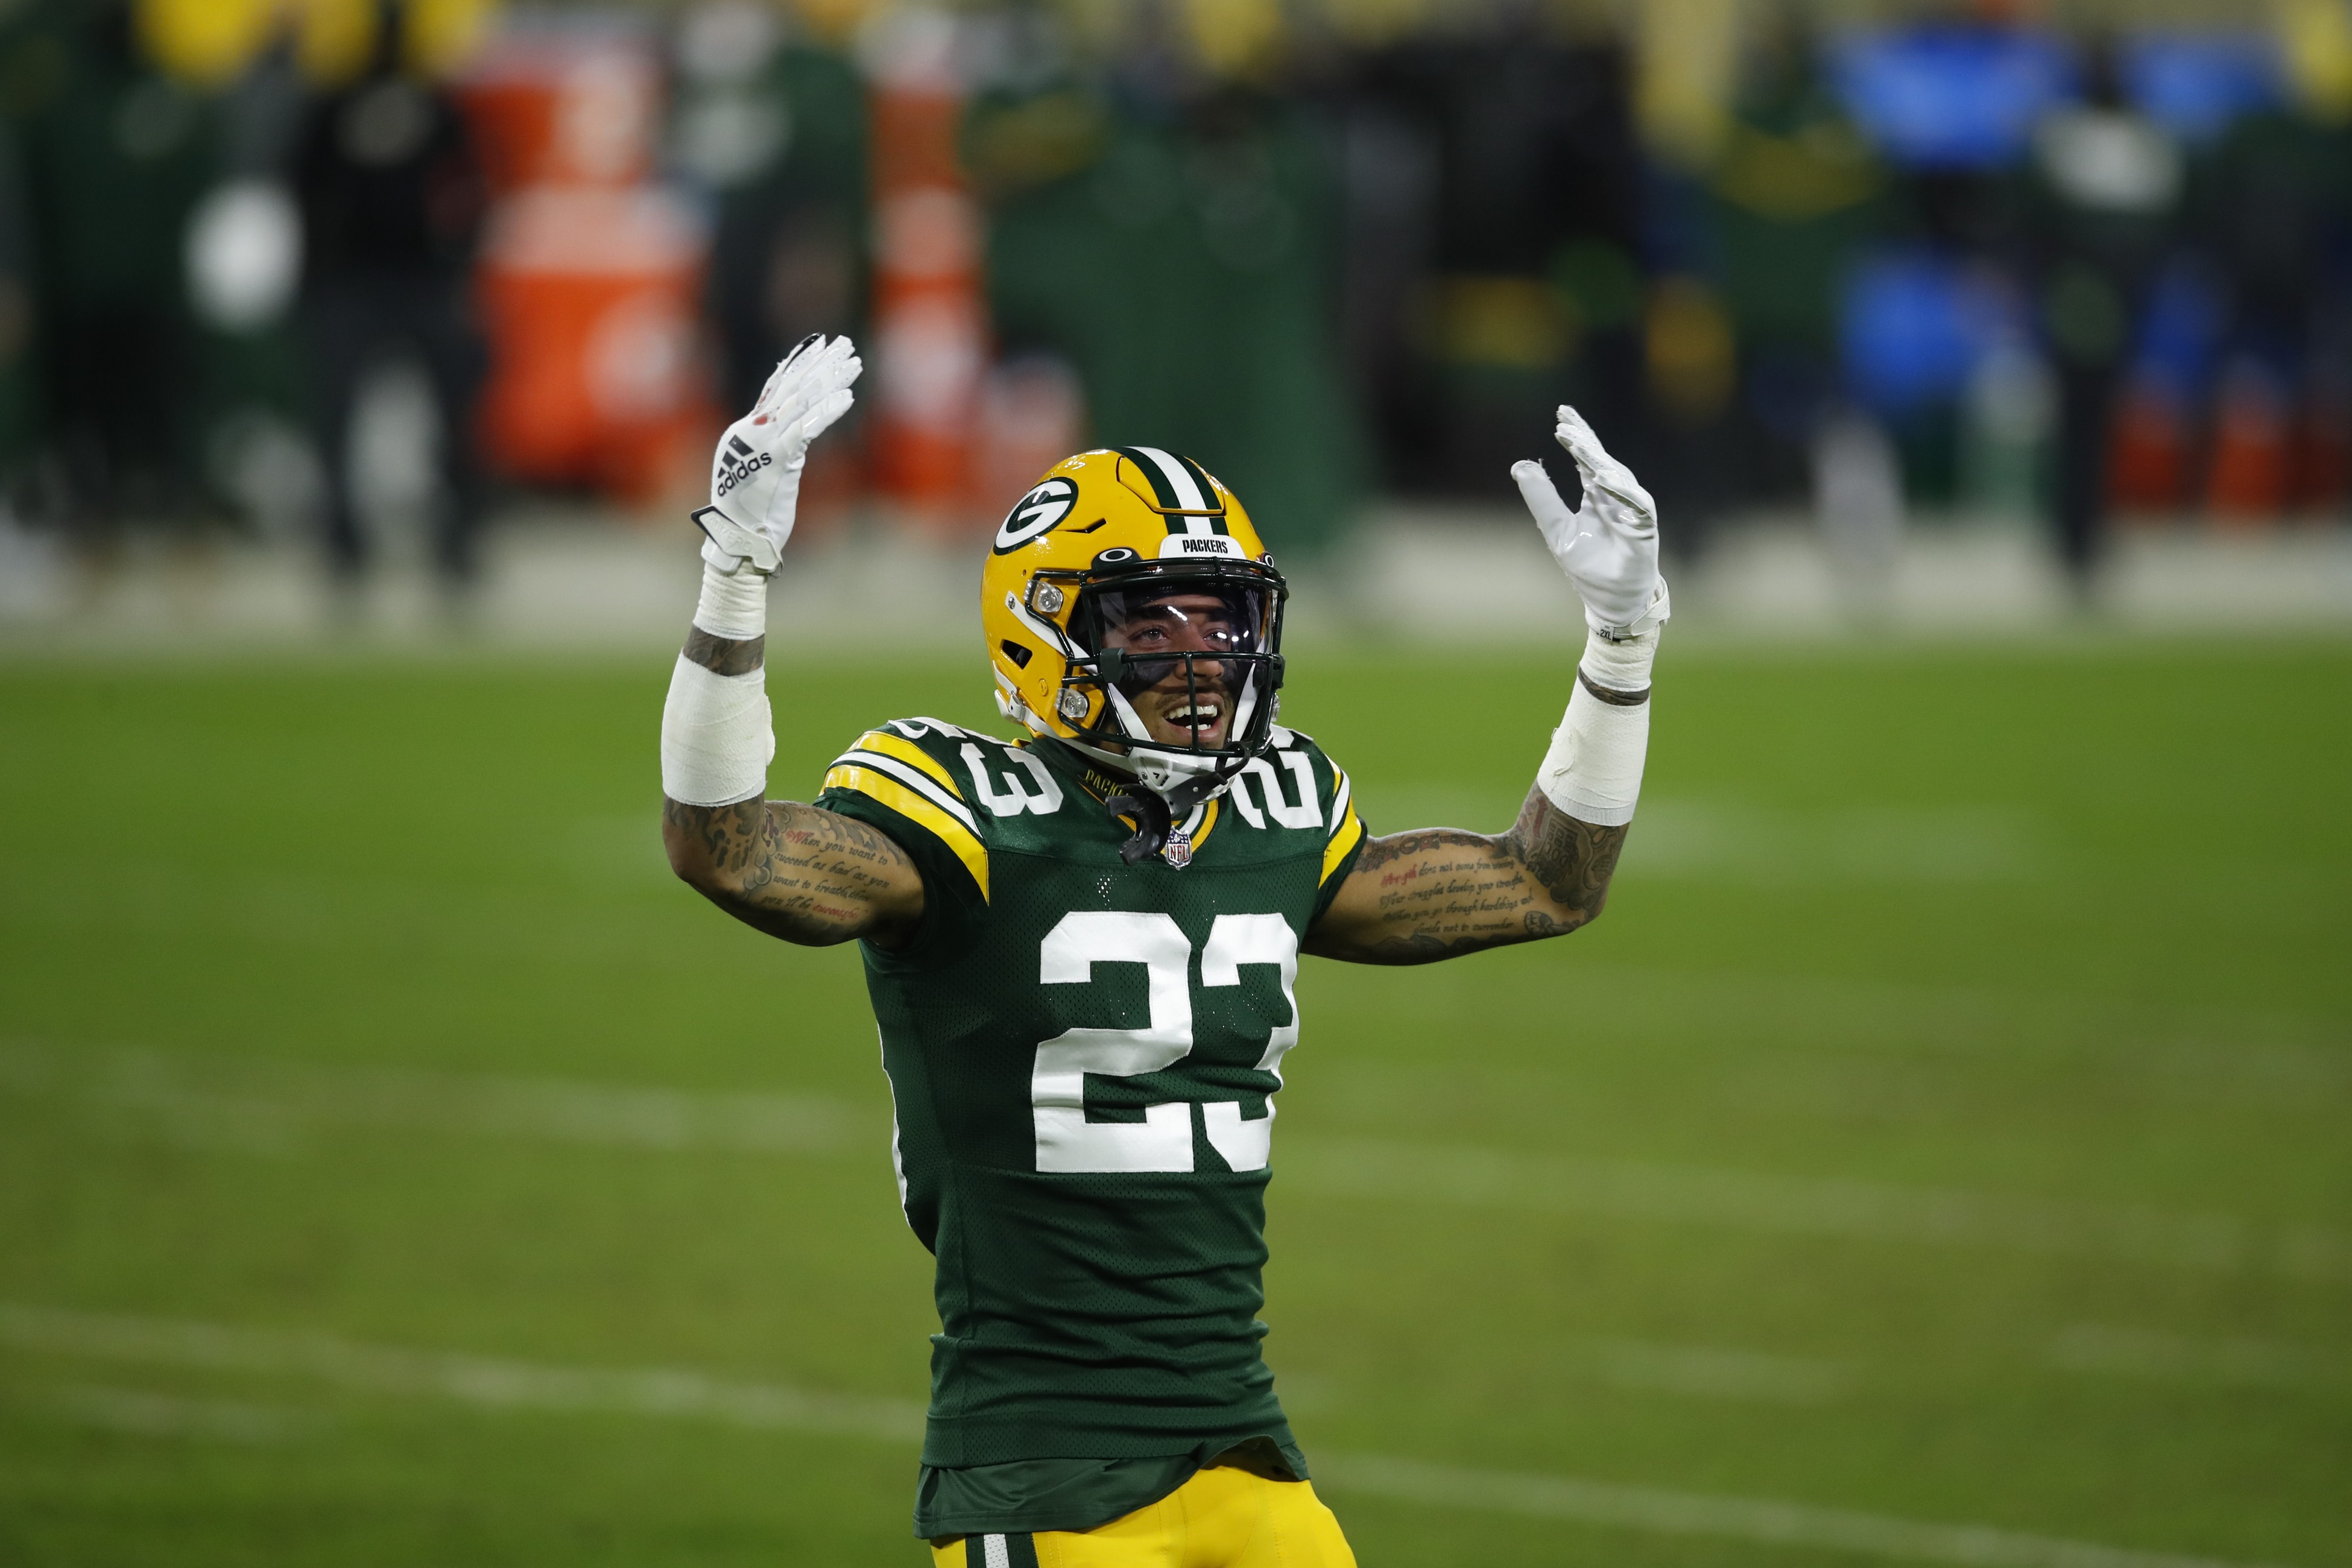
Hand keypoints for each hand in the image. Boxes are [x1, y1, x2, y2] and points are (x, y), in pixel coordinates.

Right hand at [694, 334, 861, 574]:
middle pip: (792, 386)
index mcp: (747, 429)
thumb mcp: (764, 472)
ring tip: (854, 361)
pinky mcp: (776, 460)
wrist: (738, 541)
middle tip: (845, 343)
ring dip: (830, 379)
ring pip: (801, 401)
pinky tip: (848, 397)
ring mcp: (763, 443)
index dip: (798, 362)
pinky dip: (828, 412)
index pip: (776, 386)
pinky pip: (806, 429)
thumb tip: (798, 434)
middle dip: (821, 363)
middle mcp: (753, 429)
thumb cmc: (752, 514)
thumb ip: (778, 447)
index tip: (819, 343)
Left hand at [1511, 405, 1669, 638]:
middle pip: (1601, 459)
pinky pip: (1635, 503)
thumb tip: (1518, 465)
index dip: (1576, 437)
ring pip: (1617, 476)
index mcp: (1596, 496)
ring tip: (1576, 442)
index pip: (1586, 459)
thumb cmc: (1589, 567)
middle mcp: (1615, 497)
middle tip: (1563, 420)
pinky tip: (1602, 476)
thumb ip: (1542, 499)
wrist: (1611, 600)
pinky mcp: (1644, 527)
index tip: (1560, 416)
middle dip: (1583, 438)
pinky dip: (1620, 490)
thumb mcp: (1557, 530)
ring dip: (1596, 459)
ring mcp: (1631, 510)